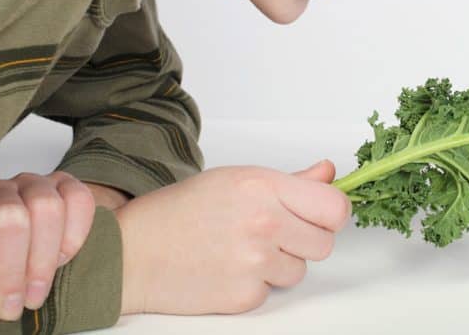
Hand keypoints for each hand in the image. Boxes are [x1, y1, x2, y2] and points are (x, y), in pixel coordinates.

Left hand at [0, 172, 95, 320]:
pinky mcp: (66, 184)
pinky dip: (74, 234)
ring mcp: (33, 184)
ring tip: (37, 291)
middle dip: (12, 269)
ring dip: (44, 259)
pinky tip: (62, 258)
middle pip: (9, 217)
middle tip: (13, 304)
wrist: (28, 239)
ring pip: (46, 207)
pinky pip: (79, 199)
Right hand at [116, 161, 350, 315]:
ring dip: (281, 263)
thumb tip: (329, 173)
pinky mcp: (245, 295)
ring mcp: (255, 263)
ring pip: (300, 269)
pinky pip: (272, 290)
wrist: (133, 252)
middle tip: (276, 232)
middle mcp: (264, 224)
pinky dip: (256, 283)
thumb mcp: (238, 179)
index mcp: (265, 188)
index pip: (335, 208)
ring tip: (243, 248)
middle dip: (306, 239)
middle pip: (324, 243)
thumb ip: (292, 181)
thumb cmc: (181, 210)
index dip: (331, 213)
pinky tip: (228, 267)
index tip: (320, 214)